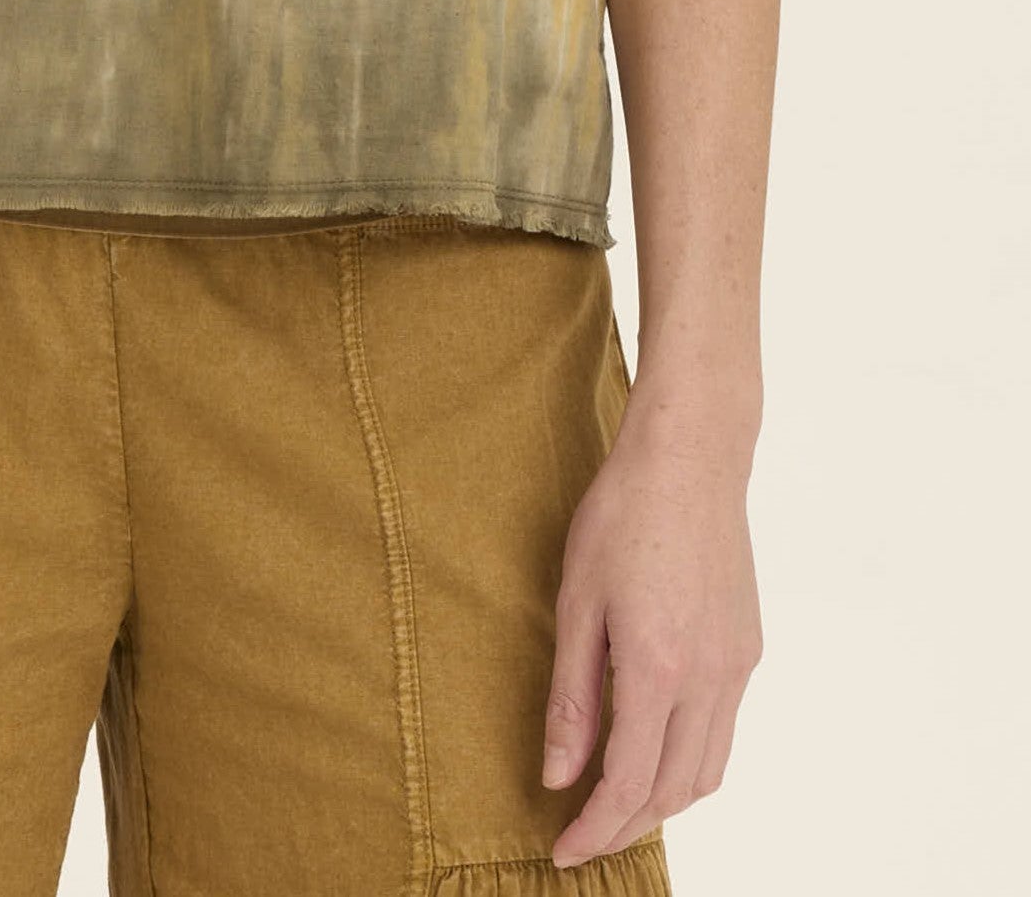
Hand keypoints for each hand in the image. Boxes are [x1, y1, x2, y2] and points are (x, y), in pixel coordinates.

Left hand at [539, 392, 763, 865]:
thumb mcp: (576, 601)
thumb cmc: (624, 515)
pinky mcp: (748, 648)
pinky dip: (688, 761)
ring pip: (706, 771)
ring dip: (662, 801)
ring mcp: (736, 667)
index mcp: (658, 669)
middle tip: (582, 835)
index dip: (593, 828)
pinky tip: (654, 748)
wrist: (691, 457)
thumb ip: (570, 697)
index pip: (628, 785)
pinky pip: (722, 732)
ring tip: (615, 804)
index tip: (562, 849)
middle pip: (672, 792)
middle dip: (626, 826)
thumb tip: (558, 775)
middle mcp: (709, 679)